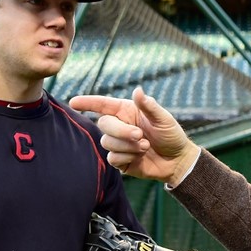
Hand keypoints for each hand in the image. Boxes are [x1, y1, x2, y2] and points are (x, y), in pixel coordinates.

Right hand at [70, 87, 198, 185]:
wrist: (177, 160)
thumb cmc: (172, 135)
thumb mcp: (164, 119)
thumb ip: (149, 106)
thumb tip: (137, 90)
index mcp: (127, 111)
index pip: (103, 105)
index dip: (88, 102)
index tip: (73, 102)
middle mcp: (120, 126)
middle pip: (104, 125)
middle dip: (121, 131)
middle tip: (140, 135)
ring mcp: (119, 143)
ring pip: (107, 142)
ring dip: (127, 146)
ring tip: (145, 146)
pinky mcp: (120, 160)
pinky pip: (113, 158)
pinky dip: (127, 157)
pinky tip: (139, 157)